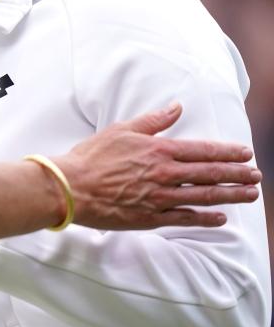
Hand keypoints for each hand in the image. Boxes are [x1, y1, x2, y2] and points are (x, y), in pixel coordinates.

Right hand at [54, 103, 260, 229]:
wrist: (70, 187)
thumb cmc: (92, 157)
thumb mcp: (122, 129)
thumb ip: (153, 121)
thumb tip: (176, 107)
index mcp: (160, 150)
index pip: (203, 151)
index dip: (228, 153)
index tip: (246, 154)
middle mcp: (165, 174)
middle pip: (210, 174)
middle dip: (238, 174)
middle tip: (257, 176)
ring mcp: (160, 198)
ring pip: (204, 196)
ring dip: (230, 195)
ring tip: (250, 195)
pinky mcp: (151, 217)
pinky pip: (185, 218)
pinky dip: (205, 218)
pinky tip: (221, 218)